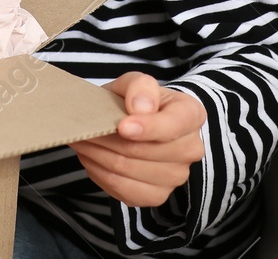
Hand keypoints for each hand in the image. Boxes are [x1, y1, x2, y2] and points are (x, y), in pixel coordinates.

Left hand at [70, 72, 205, 207]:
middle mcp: (190, 149)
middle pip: (144, 151)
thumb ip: (140, 86)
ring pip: (128, 171)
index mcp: (191, 115)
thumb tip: (140, 108)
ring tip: (86, 140)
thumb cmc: (138, 101)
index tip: (121, 126)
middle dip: (109, 139)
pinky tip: (93, 158)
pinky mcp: (157, 196)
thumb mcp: (136, 83)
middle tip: (87, 128)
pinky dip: (100, 173)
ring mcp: (176, 176)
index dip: (146, 128)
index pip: (172, 125)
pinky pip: (123, 190)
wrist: (137, 123)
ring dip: (99, 156)